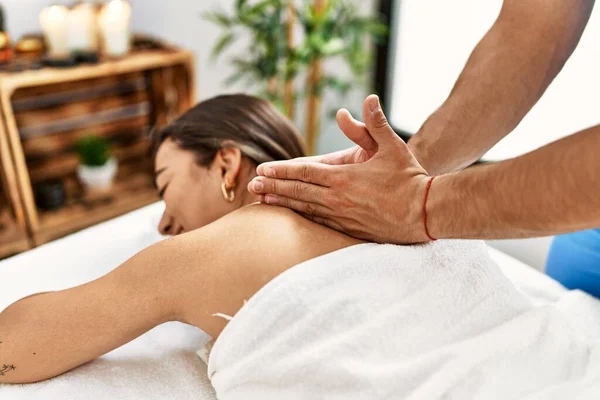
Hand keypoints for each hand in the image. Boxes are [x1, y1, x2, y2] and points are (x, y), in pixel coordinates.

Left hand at [248, 95, 431, 243]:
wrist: (424, 213)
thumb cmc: (409, 178)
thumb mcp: (393, 147)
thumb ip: (375, 123)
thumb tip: (367, 98)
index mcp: (343, 177)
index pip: (304, 172)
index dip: (281, 171)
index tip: (263, 169)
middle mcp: (337, 198)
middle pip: (297, 191)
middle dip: (272, 187)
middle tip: (251, 186)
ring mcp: (341, 216)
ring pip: (303, 209)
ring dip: (281, 204)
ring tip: (261, 201)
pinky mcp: (348, 230)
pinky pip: (318, 223)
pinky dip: (300, 218)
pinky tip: (290, 216)